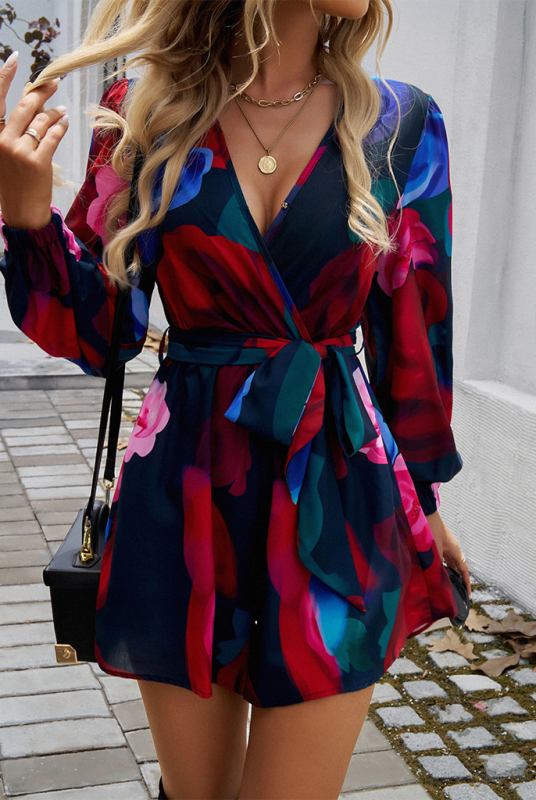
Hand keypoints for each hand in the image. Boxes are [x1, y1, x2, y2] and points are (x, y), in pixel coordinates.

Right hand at [0, 53, 68, 229]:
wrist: (21, 211)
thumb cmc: (14, 182)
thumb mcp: (5, 153)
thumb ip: (13, 129)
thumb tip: (31, 102)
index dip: (4, 76)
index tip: (14, 58)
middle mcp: (2, 140)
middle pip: (25, 105)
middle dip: (42, 91)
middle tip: (54, 83)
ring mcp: (20, 151)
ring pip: (42, 120)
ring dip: (54, 113)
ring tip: (61, 112)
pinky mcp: (38, 161)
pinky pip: (53, 135)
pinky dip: (61, 126)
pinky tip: (64, 122)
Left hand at [425, 509, 471, 598]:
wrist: (422, 512)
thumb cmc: (430, 528)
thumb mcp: (434, 550)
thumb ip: (436, 565)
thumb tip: (436, 580)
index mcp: (454, 549)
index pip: (463, 569)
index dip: (466, 582)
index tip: (468, 594)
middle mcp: (450, 547)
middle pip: (455, 566)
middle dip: (455, 578)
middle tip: (452, 591)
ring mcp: (442, 544)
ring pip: (446, 561)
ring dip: (444, 571)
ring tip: (440, 583)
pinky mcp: (434, 541)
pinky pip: (438, 556)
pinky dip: (436, 564)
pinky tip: (429, 570)